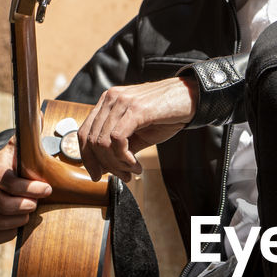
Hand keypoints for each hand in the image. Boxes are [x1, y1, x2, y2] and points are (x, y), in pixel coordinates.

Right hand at [0, 140, 51, 243]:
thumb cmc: (13, 165)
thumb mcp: (18, 148)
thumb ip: (29, 135)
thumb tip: (40, 116)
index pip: (8, 181)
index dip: (28, 187)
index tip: (47, 188)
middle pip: (1, 203)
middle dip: (22, 205)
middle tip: (37, 204)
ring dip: (18, 220)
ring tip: (31, 214)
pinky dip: (9, 234)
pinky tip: (22, 226)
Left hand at [77, 76, 197, 181]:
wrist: (192, 98)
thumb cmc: (167, 115)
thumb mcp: (139, 133)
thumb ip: (121, 146)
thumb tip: (106, 167)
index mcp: (108, 103)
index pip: (84, 133)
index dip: (87, 158)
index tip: (97, 175)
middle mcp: (111, 99)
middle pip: (91, 140)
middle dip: (105, 165)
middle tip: (123, 177)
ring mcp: (122, 102)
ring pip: (102, 142)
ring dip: (117, 164)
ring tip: (133, 171)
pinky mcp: (135, 109)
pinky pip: (117, 140)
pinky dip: (124, 158)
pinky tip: (136, 164)